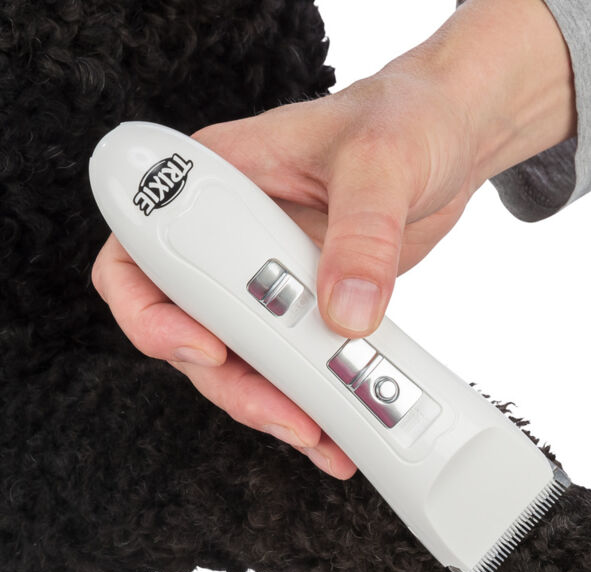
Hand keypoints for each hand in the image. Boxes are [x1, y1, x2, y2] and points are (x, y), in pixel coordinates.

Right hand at [90, 67, 487, 477]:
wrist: (454, 134)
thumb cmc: (405, 116)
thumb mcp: (383, 164)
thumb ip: (363, 235)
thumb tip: (345, 313)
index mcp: (216, 179)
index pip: (136, 250)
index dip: (150, 310)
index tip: (205, 345)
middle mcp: (226, 230)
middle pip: (183, 325)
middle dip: (227, 380)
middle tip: (284, 413)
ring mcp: (262, 272)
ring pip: (233, 358)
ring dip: (269, 405)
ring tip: (318, 436)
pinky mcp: (303, 303)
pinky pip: (286, 364)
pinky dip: (308, 402)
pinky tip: (335, 433)